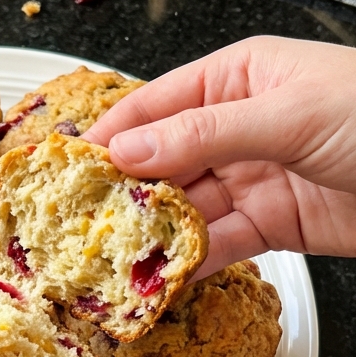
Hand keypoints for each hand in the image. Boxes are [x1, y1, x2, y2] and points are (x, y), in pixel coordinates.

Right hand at [84, 36, 355, 276]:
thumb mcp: (289, 114)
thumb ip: (205, 134)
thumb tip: (130, 150)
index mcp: (239, 78)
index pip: (155, 105)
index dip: (110, 137)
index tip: (66, 170)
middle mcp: (241, 126)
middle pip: (165, 162)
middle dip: (125, 195)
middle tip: (80, 228)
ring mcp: (258, 178)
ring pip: (188, 209)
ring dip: (153, 236)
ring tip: (111, 262)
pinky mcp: (278, 226)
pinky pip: (221, 244)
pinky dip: (190, 263)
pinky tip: (160, 278)